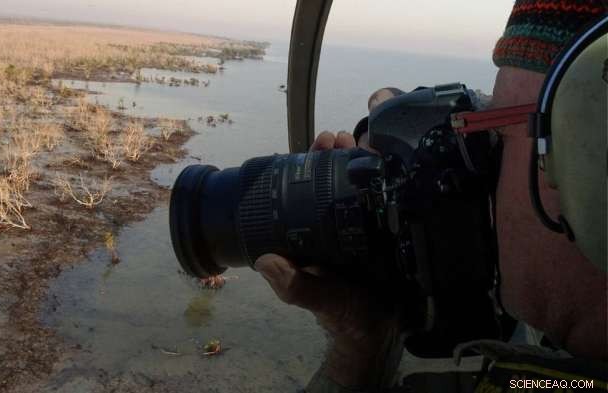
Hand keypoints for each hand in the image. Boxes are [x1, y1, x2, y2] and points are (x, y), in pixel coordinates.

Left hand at [255, 131, 402, 389]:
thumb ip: (294, 285)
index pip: (305, 192)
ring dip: (359, 159)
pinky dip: (384, 178)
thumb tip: (264, 262)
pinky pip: (382, 199)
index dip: (308, 166)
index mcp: (310, 234)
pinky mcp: (383, 231)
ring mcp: (359, 227)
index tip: (317, 145)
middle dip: (335, 156)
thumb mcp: (315, 298)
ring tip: (361, 140)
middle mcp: (332, 226)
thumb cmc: (342, 314)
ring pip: (356, 185)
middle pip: (331, 182)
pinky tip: (389, 159)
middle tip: (339, 138)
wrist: (379, 331)